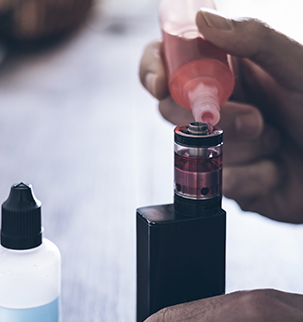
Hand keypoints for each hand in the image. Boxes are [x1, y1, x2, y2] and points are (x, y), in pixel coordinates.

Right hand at [140, 10, 302, 222]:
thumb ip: (254, 39)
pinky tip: (275, 172)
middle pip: (173, 108)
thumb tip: (203, 19)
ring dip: (242, 149)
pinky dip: (252, 177)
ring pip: (195, 148)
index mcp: (229, 71)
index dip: (154, 70)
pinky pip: (217, 180)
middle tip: (255, 119)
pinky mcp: (225, 178)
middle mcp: (218, 105)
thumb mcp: (297, 67)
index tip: (160, 83)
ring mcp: (218, 143)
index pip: (172, 63)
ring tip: (275, 142)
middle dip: (213, 118)